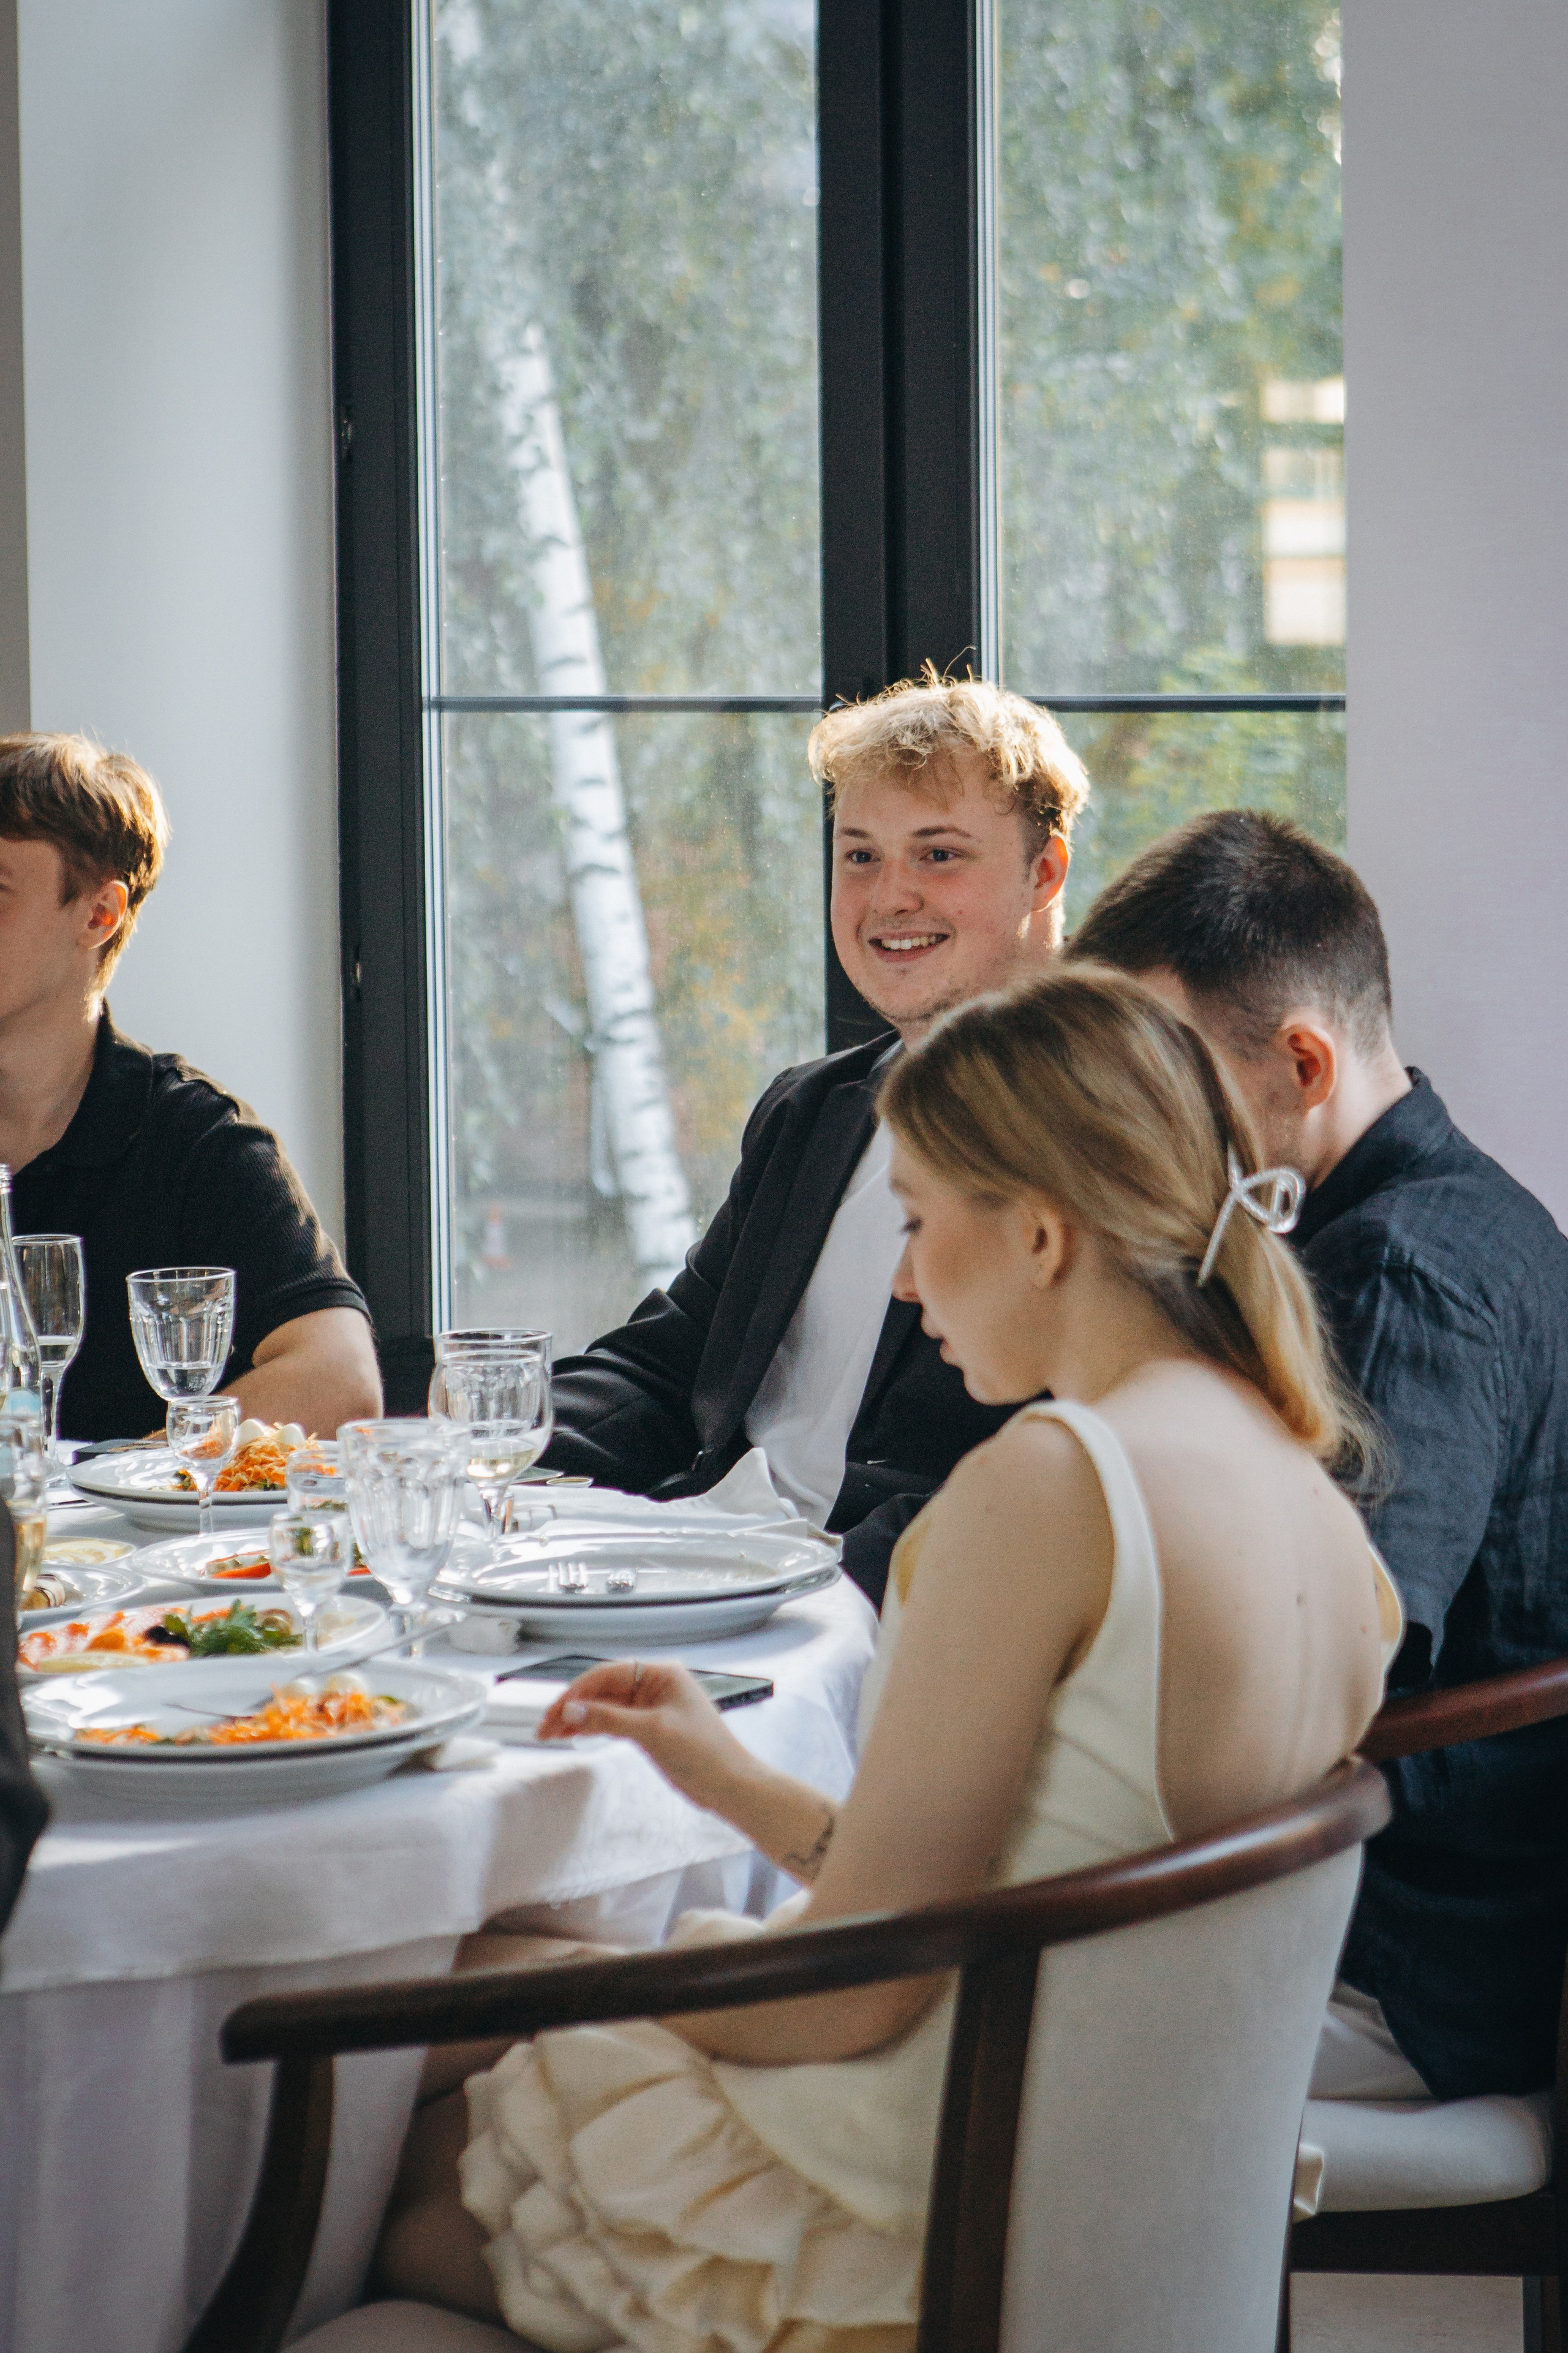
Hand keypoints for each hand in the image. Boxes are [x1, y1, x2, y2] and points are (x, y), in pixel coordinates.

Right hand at [537, 1658, 755, 1815]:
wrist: (731, 1785)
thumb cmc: (704, 1753)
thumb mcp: (654, 1732)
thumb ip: (610, 1719)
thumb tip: (572, 1711)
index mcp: (661, 1673)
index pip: (608, 1674)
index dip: (578, 1692)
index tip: (555, 1711)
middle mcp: (655, 1685)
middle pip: (603, 1690)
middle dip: (573, 1707)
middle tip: (544, 1727)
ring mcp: (652, 1707)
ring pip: (606, 1707)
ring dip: (579, 1719)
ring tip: (549, 1735)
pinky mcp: (650, 1728)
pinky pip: (614, 1722)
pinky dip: (594, 1728)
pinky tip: (574, 1735)